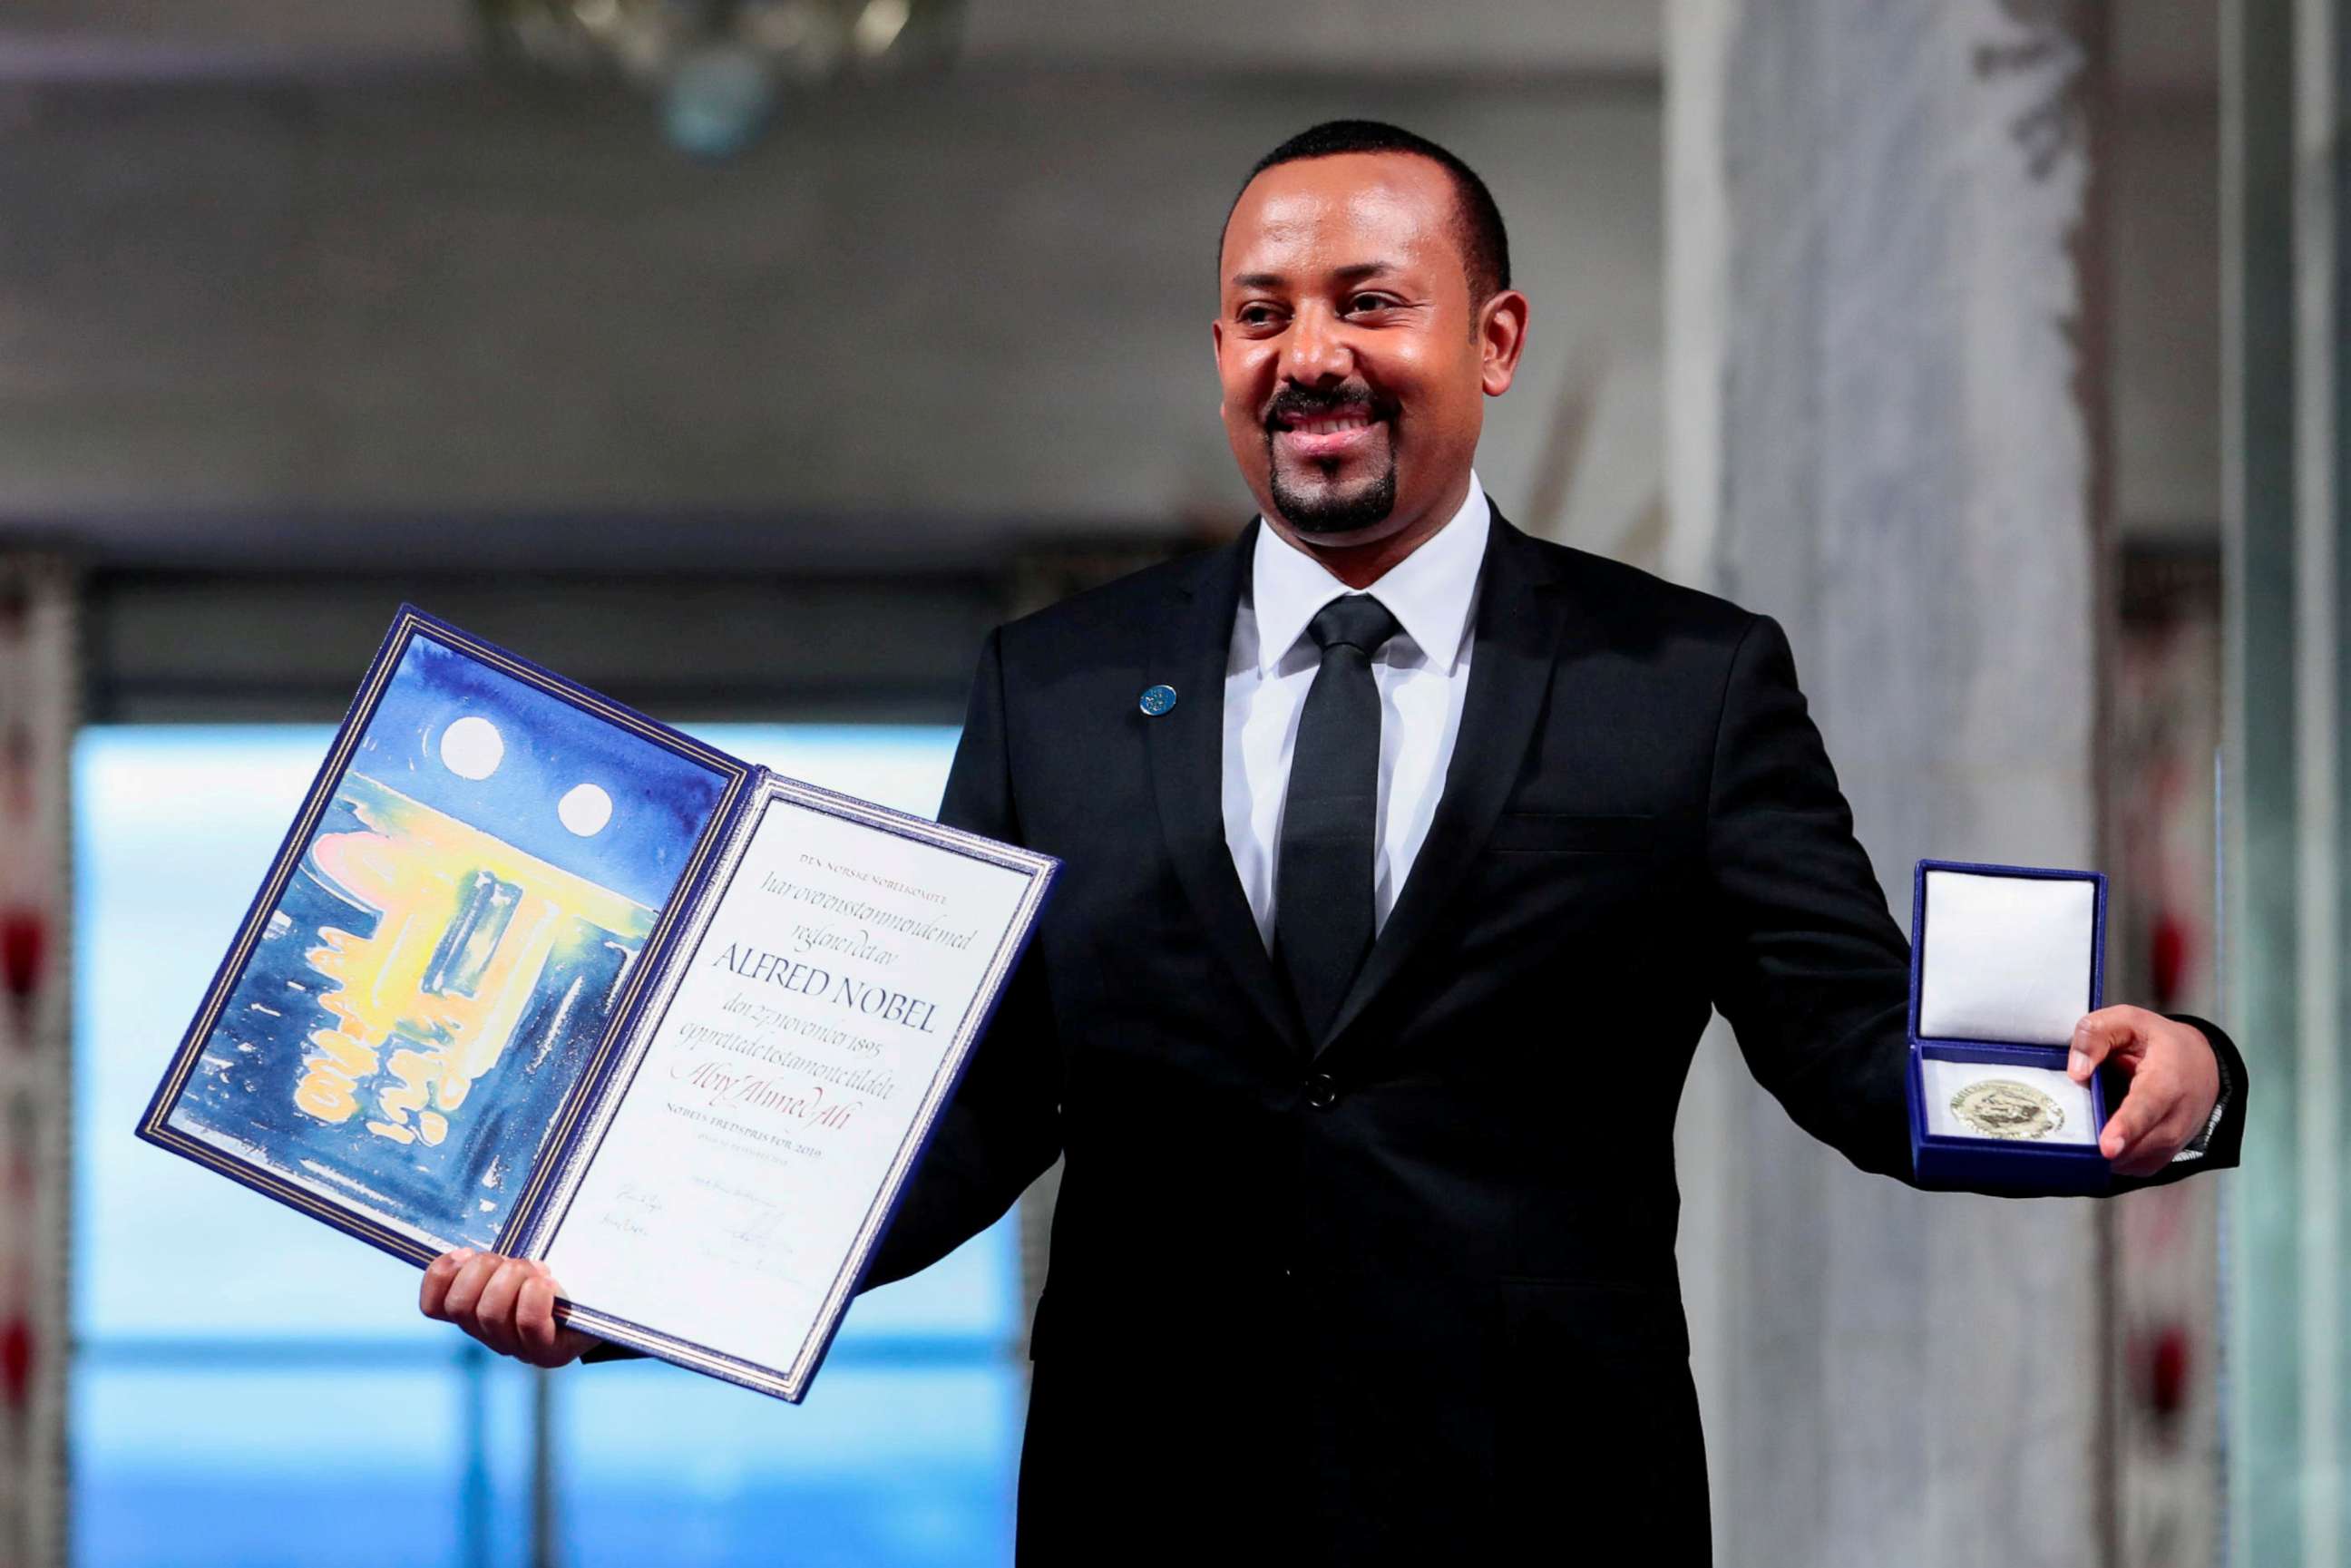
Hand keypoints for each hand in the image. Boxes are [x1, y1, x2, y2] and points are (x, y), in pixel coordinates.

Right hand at [420, 1248, 599, 1367]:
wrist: (610, 1300)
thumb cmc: (562, 1271)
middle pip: (461, 1305)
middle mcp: (490, 1335)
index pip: (433, 1305)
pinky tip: (547, 1282)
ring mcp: (517, 1349)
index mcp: (474, 1312)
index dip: (441, 1275)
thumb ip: (497, 1249)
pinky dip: (534, 1298)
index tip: (465, 1251)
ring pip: (490, 1314)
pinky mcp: (548, 1354)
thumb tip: (471, 1230)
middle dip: (484, 1270)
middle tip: (514, 1259)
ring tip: (539, 1269)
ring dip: (513, 1279)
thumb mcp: (524, 1255)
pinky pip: (527, 1326)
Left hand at [2067, 1006, 2220, 1176]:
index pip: (2146, 1108)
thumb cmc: (2158, 1041)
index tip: (2107, 1147)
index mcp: (2166, 1080)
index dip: (2126, 1128)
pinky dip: (2115, 1161)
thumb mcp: (2127, 1020)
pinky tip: (2099, 1142)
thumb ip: (2096, 1036)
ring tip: (2086, 1134)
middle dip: (2107, 1149)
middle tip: (2073, 1145)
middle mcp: (2177, 1117)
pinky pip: (2135, 1167)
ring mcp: (2174, 1141)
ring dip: (2107, 1156)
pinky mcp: (2165, 1155)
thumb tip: (2076, 1072)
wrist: (2202, 1064)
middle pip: (2139, 1144)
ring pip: (2135, 1161)